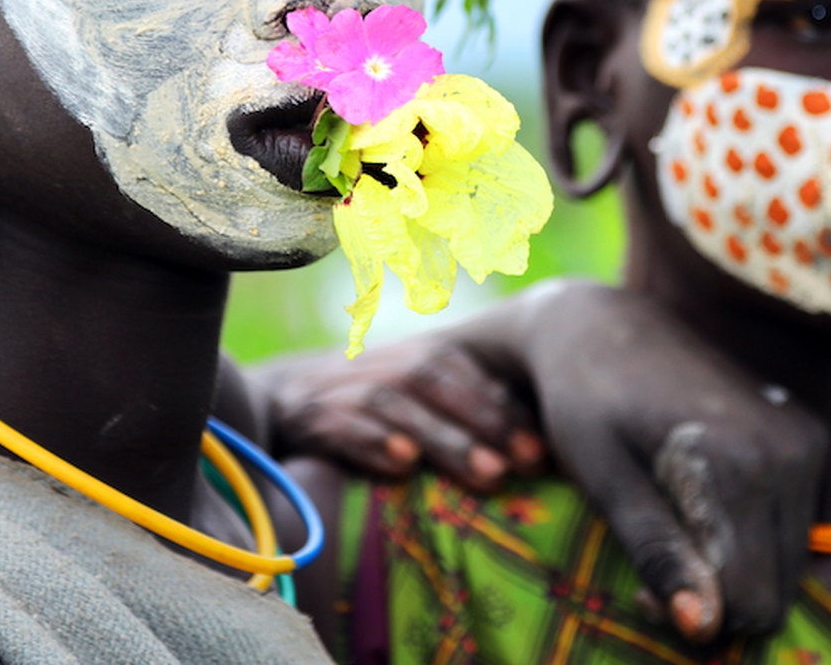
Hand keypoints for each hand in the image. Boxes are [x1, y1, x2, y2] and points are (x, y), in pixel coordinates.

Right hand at [253, 336, 546, 492]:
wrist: (285, 396)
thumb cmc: (376, 401)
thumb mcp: (423, 393)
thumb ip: (473, 406)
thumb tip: (543, 446)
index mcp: (427, 357)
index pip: (474, 376)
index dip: (510, 410)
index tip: (545, 451)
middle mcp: (392, 365)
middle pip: (443, 383)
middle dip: (488, 422)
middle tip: (526, 464)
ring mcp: (353, 388)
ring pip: (403, 405)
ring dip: (447, 438)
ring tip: (487, 473)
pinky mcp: (317, 416)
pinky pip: (347, 426)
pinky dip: (375, 443)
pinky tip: (404, 466)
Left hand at [511, 282, 827, 643]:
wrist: (607, 323)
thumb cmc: (587, 400)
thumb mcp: (607, 480)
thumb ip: (659, 552)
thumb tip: (702, 628)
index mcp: (741, 463)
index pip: (753, 600)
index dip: (698, 617)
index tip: (640, 590)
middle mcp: (791, 450)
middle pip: (780, 586)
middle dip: (719, 599)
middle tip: (652, 570)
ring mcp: (806, 438)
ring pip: (790, 561)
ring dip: (737, 571)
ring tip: (672, 536)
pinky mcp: (808, 433)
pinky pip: (793, 522)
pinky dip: (754, 538)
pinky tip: (702, 509)